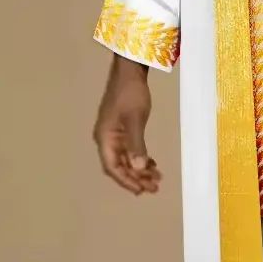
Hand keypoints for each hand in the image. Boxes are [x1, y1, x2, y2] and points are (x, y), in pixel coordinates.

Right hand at [93, 56, 161, 195]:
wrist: (130, 71)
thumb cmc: (131, 95)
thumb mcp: (135, 120)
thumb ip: (136, 145)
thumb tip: (138, 169)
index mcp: (105, 138)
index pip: (113, 167)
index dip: (127, 180)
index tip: (142, 190)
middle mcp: (107, 139)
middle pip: (120, 165)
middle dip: (136, 177)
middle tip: (155, 187)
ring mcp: (114, 134)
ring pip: (127, 158)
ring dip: (140, 169)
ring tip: (157, 178)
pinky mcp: (123, 128)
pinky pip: (130, 149)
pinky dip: (141, 158)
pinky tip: (152, 163)